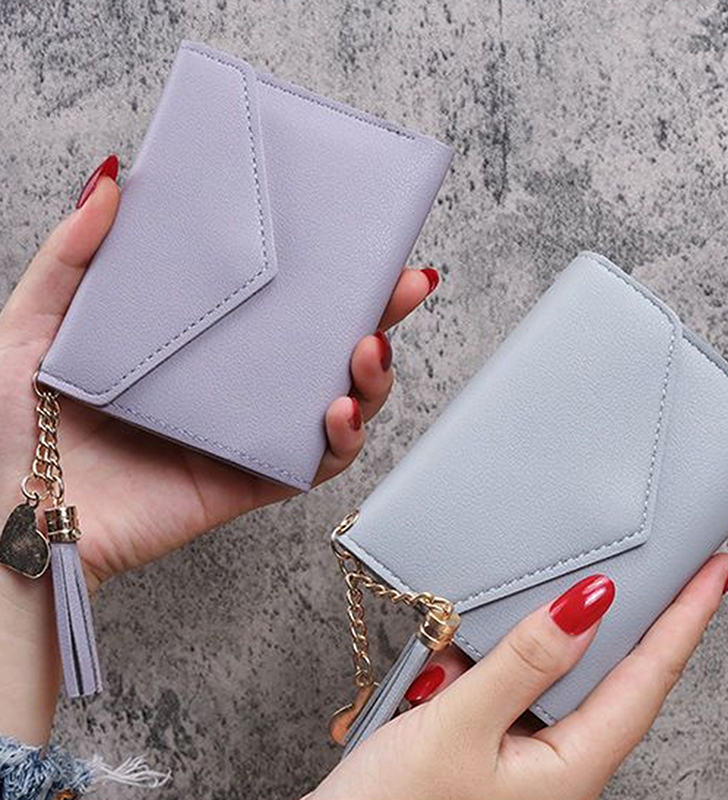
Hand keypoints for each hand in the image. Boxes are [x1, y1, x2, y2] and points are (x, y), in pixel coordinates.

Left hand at [0, 155, 439, 741]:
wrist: (8, 512)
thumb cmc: (14, 421)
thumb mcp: (38, 318)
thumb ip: (76, 252)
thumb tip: (116, 179)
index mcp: (197, 340)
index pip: (277, 298)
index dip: (324, 270)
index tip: (358, 238)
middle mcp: (231, 383)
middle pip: (322, 346)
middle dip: (377, 315)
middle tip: (402, 284)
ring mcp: (246, 432)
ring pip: (338, 403)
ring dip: (372, 379)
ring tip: (368, 349)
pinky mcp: (250, 480)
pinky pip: (315, 463)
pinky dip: (341, 440)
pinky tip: (336, 410)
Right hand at [309, 552, 727, 799]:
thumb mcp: (457, 727)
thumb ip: (522, 663)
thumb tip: (585, 605)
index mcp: (570, 766)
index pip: (647, 676)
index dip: (687, 617)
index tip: (717, 567)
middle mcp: (554, 760)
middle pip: (596, 667)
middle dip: (589, 619)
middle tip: (617, 563)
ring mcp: (518, 753)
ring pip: (536, 670)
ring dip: (500, 647)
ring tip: (468, 643)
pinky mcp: (485, 742)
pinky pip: (494, 683)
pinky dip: (467, 665)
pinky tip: (433, 669)